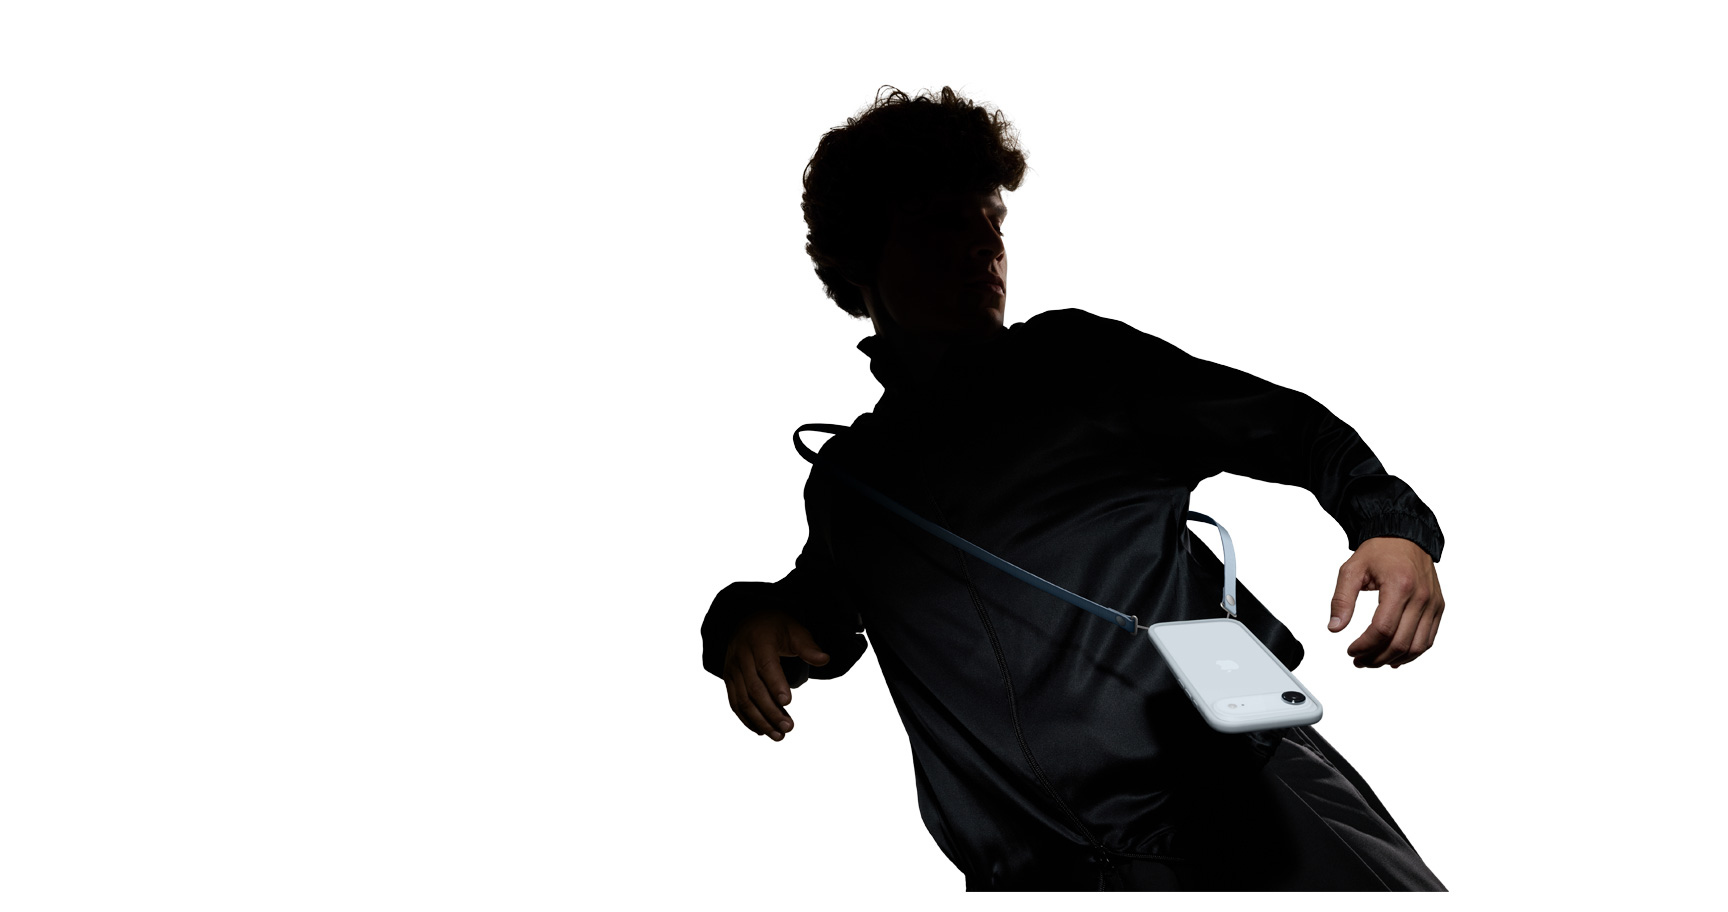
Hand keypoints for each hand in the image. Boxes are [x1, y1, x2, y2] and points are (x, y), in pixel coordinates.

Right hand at [721, 610, 829, 740]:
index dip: (776, 684)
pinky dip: (747, 719)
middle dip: (771, 711)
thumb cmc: (775, 627)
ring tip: (779, 736)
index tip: (788, 702)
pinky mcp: (728, 680)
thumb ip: (808, 646)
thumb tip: (825, 659)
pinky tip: (762, 731)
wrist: (747, 621)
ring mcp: (732, 670)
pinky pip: (735, 703)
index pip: (766, 666)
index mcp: (759, 642)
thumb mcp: (793, 629)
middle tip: (789, 727)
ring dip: (760, 721)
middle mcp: (741, 657)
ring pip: (743, 700)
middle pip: (754, 688)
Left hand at [1329, 537, 1444, 667]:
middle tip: (1359, 660)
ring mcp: (1433, 603)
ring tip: (1374, 661)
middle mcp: (1421, 596)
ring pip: (1417, 647)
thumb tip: (1334, 627)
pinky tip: (1395, 657)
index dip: (1364, 646)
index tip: (1350, 650)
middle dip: (1376, 658)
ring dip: (1394, 659)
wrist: (1405, 536)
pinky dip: (1412, 653)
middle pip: (1400, 642)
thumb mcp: (1351, 570)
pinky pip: (1428, 639)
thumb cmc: (1379, 551)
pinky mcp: (1438, 607)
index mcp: (1399, 586)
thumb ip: (1341, 599)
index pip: (1382, 629)